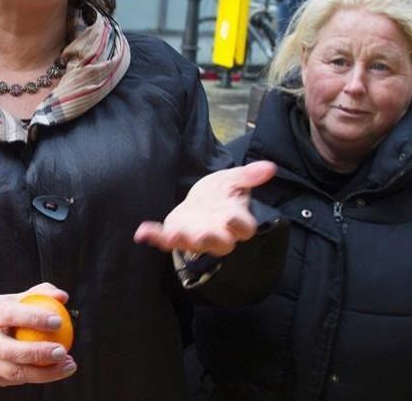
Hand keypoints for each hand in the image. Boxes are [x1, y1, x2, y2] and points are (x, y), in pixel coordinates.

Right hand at [0, 282, 77, 385]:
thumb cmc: (0, 315)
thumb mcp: (14, 300)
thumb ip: (39, 294)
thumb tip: (63, 296)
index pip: (10, 315)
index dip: (33, 318)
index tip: (58, 320)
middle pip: (8, 350)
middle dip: (37, 353)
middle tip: (63, 351)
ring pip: (14, 372)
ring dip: (45, 372)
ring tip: (68, 364)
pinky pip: (18, 381)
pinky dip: (41, 377)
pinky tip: (59, 370)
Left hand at [133, 161, 275, 256]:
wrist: (202, 200)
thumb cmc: (222, 193)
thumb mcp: (234, 179)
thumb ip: (249, 175)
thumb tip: (270, 167)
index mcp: (236, 220)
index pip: (244, 228)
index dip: (239, 224)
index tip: (231, 218)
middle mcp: (219, 234)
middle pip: (220, 244)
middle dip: (211, 239)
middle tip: (202, 235)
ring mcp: (196, 238)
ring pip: (192, 245)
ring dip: (182, 240)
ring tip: (172, 234)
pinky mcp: (177, 237)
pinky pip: (166, 241)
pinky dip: (154, 237)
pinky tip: (142, 232)